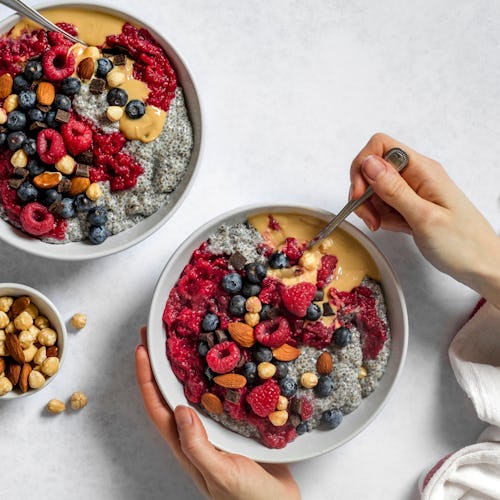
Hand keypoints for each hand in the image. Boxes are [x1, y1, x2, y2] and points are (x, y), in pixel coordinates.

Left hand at [135, 327, 300, 499]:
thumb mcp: (220, 475)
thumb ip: (198, 447)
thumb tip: (180, 409)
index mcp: (186, 445)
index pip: (157, 407)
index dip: (146, 378)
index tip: (141, 350)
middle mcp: (196, 433)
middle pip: (170, 393)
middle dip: (159, 364)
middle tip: (155, 335)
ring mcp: (215, 428)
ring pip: (193, 391)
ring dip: (184, 366)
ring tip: (183, 341)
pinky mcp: (235, 424)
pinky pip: (218, 394)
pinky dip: (214, 375)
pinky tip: (222, 362)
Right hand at [350, 133, 499, 307]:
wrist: (480, 264)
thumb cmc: (462, 243)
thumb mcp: (424, 217)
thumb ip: (394, 190)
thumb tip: (369, 163)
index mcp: (422, 170)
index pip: (380, 146)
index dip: (363, 166)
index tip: (360, 194)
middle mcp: (416, 175)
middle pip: (373, 169)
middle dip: (364, 193)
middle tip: (371, 217)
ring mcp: (413, 190)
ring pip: (375, 189)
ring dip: (373, 209)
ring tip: (387, 225)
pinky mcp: (410, 204)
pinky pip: (384, 204)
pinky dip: (382, 217)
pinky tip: (396, 228)